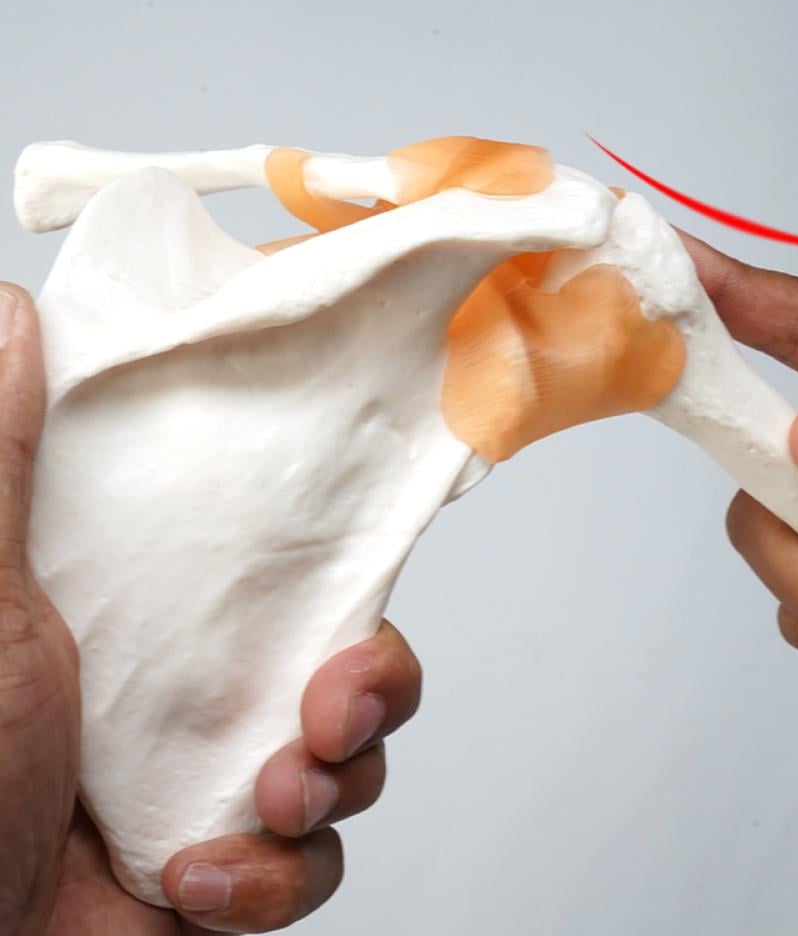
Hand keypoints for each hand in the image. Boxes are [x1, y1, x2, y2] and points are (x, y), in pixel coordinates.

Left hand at [0, 285, 421, 933]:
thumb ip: (3, 458)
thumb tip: (17, 312)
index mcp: (155, 615)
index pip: (275, 563)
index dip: (331, 559)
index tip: (350, 567)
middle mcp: (198, 691)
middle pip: (346, 658)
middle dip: (368, 685)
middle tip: (329, 707)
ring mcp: (217, 780)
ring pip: (351, 756)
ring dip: (332, 783)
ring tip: (269, 800)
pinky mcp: (234, 867)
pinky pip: (312, 861)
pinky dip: (275, 878)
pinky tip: (201, 881)